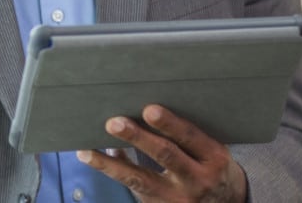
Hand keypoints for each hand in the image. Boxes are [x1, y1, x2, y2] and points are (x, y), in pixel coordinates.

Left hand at [76, 105, 246, 201]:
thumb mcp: (210, 149)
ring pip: (142, 180)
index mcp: (213, 157)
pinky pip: (135, 189)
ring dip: (111, 165)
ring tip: (88, 152)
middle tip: (114, 123)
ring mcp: (179, 199)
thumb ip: (184, 133)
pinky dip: (114, 171)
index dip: (170, 124)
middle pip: (166, 156)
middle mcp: (198, 179)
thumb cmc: (211, 165)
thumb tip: (140, 108)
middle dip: (138, 138)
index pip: (190, 137)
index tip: (149, 109)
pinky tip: (94, 159)